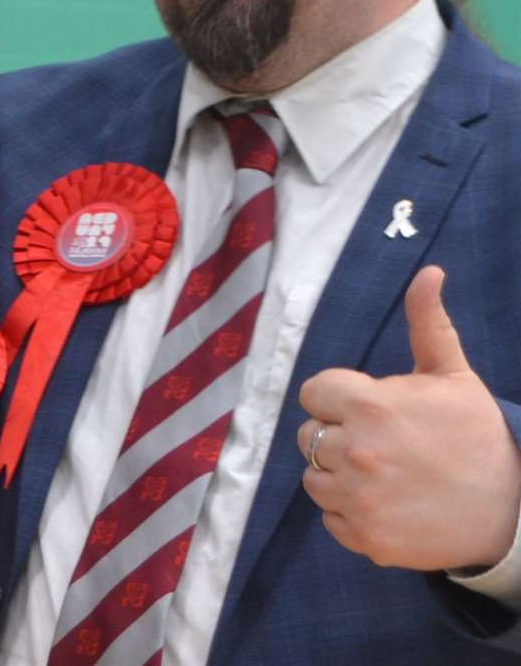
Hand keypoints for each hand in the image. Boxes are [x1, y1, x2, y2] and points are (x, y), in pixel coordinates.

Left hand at [297, 265, 520, 570]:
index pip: (314, 393)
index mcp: (371, 406)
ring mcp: (357, 498)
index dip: (339, 399)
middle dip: (338, 435)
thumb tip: (429, 271)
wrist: (512, 511)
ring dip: (339, 475)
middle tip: (383, 445)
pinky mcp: (362, 537)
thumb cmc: (477, 436)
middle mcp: (356, 451)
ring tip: (385, 475)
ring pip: (314, 478)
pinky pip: (330, 518)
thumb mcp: (453, 376)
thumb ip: (428, 324)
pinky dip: (351, 513)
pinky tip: (388, 504)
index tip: (370, 409)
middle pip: (308, 435)